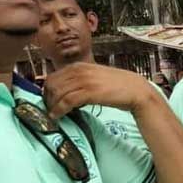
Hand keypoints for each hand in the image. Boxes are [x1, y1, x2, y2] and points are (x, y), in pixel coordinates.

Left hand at [43, 62, 159, 118]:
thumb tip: (65, 91)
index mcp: (79, 66)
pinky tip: (57, 116)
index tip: (48, 101)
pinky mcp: (89, 92)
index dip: (47, 90)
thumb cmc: (117, 86)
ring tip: (53, 114)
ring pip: (57, 92)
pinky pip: (67, 101)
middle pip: (52, 84)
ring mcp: (84, 81)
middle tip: (49, 109)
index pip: (53, 76)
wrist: (136, 90)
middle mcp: (79, 71)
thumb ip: (80, 80)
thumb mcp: (95, 77)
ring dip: (52, 106)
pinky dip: (59, 110)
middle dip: (47, 98)